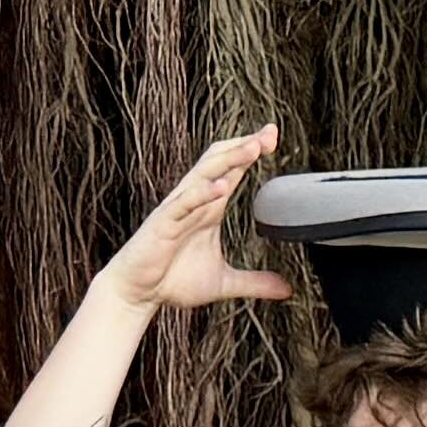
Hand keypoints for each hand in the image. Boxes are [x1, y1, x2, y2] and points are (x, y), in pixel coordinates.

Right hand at [102, 127, 293, 318]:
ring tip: (254, 147)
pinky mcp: (163, 224)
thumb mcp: (224, 282)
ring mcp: (178, 209)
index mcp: (210, 207)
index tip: (274, 136)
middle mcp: (195, 201)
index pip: (232, 169)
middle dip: (244, 144)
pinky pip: (183, 203)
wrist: (139, 294)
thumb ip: (255, 282)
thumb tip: (287, 290)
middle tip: (271, 133)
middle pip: (220, 160)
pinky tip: (221, 187)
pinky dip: (202, 193)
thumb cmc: (173, 281)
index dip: (251, 150)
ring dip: (230, 158)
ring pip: (204, 173)